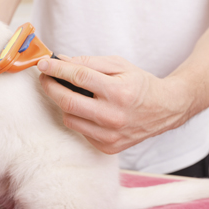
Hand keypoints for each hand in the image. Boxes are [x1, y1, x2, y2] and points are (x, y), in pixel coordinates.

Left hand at [37, 56, 192, 153]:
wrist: (165, 109)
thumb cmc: (140, 84)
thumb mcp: (119, 65)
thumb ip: (89, 62)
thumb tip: (61, 61)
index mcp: (119, 92)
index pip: (79, 77)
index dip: (57, 69)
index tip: (43, 63)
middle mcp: (114, 116)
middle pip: (68, 101)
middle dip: (50, 86)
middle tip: (45, 77)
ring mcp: (110, 135)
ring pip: (69, 118)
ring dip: (63, 104)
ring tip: (67, 92)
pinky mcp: (107, 147)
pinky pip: (80, 131)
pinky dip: (78, 118)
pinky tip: (86, 109)